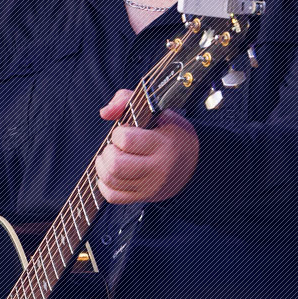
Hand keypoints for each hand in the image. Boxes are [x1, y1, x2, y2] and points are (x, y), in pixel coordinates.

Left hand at [94, 89, 199, 203]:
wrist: (195, 162)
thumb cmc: (171, 131)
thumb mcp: (157, 110)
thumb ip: (128, 100)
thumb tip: (104, 113)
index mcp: (163, 144)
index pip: (126, 141)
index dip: (118, 133)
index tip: (125, 130)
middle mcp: (158, 168)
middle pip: (115, 165)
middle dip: (108, 152)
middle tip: (115, 146)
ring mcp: (151, 186)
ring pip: (111, 181)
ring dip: (102, 166)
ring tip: (110, 157)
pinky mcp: (144, 198)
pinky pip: (113, 197)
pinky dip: (105, 185)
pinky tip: (111, 173)